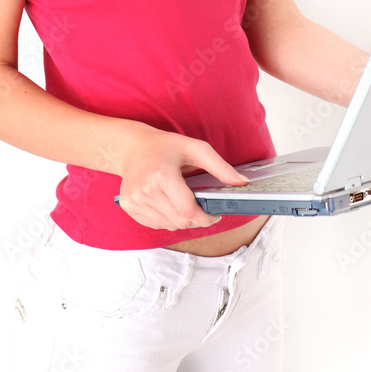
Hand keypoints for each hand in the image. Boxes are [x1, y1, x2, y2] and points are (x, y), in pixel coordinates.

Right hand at [116, 124, 249, 230]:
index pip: (188, 210)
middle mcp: (145, 189)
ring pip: (168, 226)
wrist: (132, 147)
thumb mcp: (195, 148)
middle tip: (201, 207)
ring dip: (181, 219)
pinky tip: (167, 202)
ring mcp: (134, 200)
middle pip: (180, 221)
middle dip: (196, 219)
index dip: (206, 218)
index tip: (215, 215)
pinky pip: (155, 224)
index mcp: (162, 174)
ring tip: (181, 200)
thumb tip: (242, 182)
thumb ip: (220, 167)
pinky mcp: (128, 207)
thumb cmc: (166, 146)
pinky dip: (166, 219)